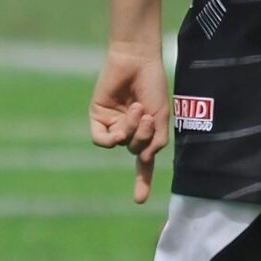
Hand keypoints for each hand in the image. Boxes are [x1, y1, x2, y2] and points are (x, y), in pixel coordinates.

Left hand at [89, 45, 169, 203]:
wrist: (137, 59)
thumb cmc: (152, 85)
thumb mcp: (162, 117)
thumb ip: (156, 140)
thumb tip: (143, 157)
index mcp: (144, 132)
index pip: (143, 162)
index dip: (142, 181)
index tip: (139, 201)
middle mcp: (127, 130)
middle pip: (134, 150)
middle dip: (144, 137)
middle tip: (149, 116)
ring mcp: (112, 124)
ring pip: (120, 144)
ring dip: (131, 132)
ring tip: (138, 110)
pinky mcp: (97, 116)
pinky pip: (102, 140)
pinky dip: (113, 136)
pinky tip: (122, 124)